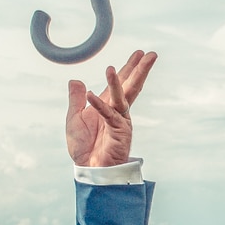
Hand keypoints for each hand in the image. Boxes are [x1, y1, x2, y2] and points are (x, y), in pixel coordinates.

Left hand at [66, 50, 156, 167]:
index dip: (129, 68)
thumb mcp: (74, 118)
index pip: (121, 83)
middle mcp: (118, 111)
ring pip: (123, 97)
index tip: (139, 54)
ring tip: (113, 67)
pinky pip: (107, 115)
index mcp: (108, 106)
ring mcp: (120, 121)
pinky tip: (90, 94)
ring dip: (118, 81)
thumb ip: (76, 100)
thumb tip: (76, 81)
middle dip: (140, 70)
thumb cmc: (84, 148)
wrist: (89, 170)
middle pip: (131, 86)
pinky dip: (98, 105)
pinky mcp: (119, 132)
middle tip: (150, 54)